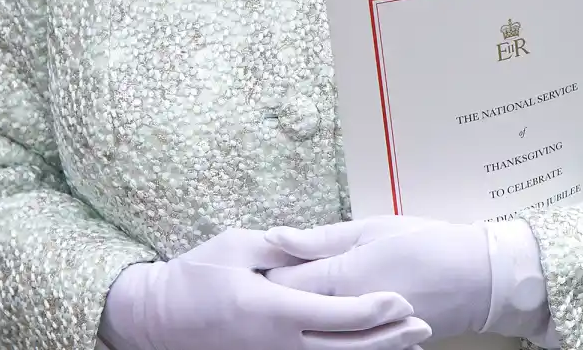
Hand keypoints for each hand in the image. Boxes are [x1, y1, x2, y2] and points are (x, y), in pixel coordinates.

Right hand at [99, 228, 431, 349]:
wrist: (159, 318)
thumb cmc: (196, 275)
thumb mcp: (236, 246)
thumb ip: (279, 247)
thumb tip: (313, 243)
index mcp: (273, 310)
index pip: (336, 314)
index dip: (373, 310)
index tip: (403, 301)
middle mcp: (278, 343)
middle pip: (345, 348)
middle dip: (388, 339)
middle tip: (422, 327)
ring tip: (407, 343)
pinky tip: (364, 349)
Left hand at [265, 216, 555, 344]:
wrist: (477, 279)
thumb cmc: (425, 243)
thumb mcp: (372, 229)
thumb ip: (321, 238)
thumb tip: (276, 235)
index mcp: (343, 278)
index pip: (285, 282)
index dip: (264, 272)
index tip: (248, 260)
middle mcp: (347, 313)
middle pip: (293, 311)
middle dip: (273, 298)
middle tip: (255, 283)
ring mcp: (361, 334)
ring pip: (311, 334)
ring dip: (294, 318)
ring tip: (277, 304)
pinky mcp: (376, 345)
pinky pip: (337, 344)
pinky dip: (322, 333)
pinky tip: (311, 322)